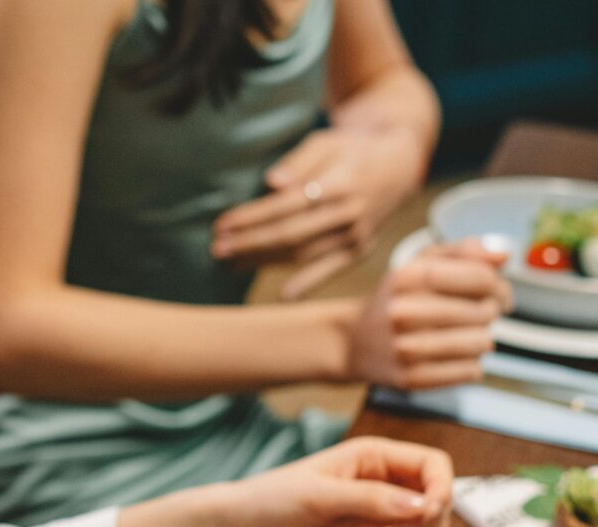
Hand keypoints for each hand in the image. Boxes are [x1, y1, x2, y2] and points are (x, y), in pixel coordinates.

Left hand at [211, 126, 427, 299]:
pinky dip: (309, 283)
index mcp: (339, 184)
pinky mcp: (362, 249)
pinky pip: (331, 270)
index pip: (285, 206)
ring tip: (232, 264)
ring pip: (304, 254)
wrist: (400, 163)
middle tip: (217, 249)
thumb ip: (300, 160)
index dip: (251, 218)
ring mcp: (357, 235)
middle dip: (249, 244)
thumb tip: (272, 182)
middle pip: (290, 234)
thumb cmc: (352, 148)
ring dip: (265, 262)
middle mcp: (349, 213)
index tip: (222, 225)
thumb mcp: (327, 141)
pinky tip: (285, 295)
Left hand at [222, 437, 452, 526]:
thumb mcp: (320, 495)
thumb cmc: (271, 500)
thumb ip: (370, 499)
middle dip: (427, 520)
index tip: (426, 513)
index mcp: (373, 456)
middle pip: (438, 498)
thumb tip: (422, 506)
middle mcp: (382, 482)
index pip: (433, 464)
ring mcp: (379, 514)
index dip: (440, 488)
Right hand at [348, 239, 511, 389]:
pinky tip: (452, 357)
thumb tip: (504, 254)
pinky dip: (470, 364)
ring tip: (460, 336)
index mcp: (408, 278)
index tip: (496, 294)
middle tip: (470, 316)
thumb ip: (464, 252)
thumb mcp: (420, 266)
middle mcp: (403, 312)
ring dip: (480, 340)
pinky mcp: (411, 378)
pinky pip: (470, 371)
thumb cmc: (397, 300)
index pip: (482, 278)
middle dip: (487, 313)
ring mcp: (405, 348)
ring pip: (482, 343)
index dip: (499, 286)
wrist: (352, 342)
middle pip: (486, 312)